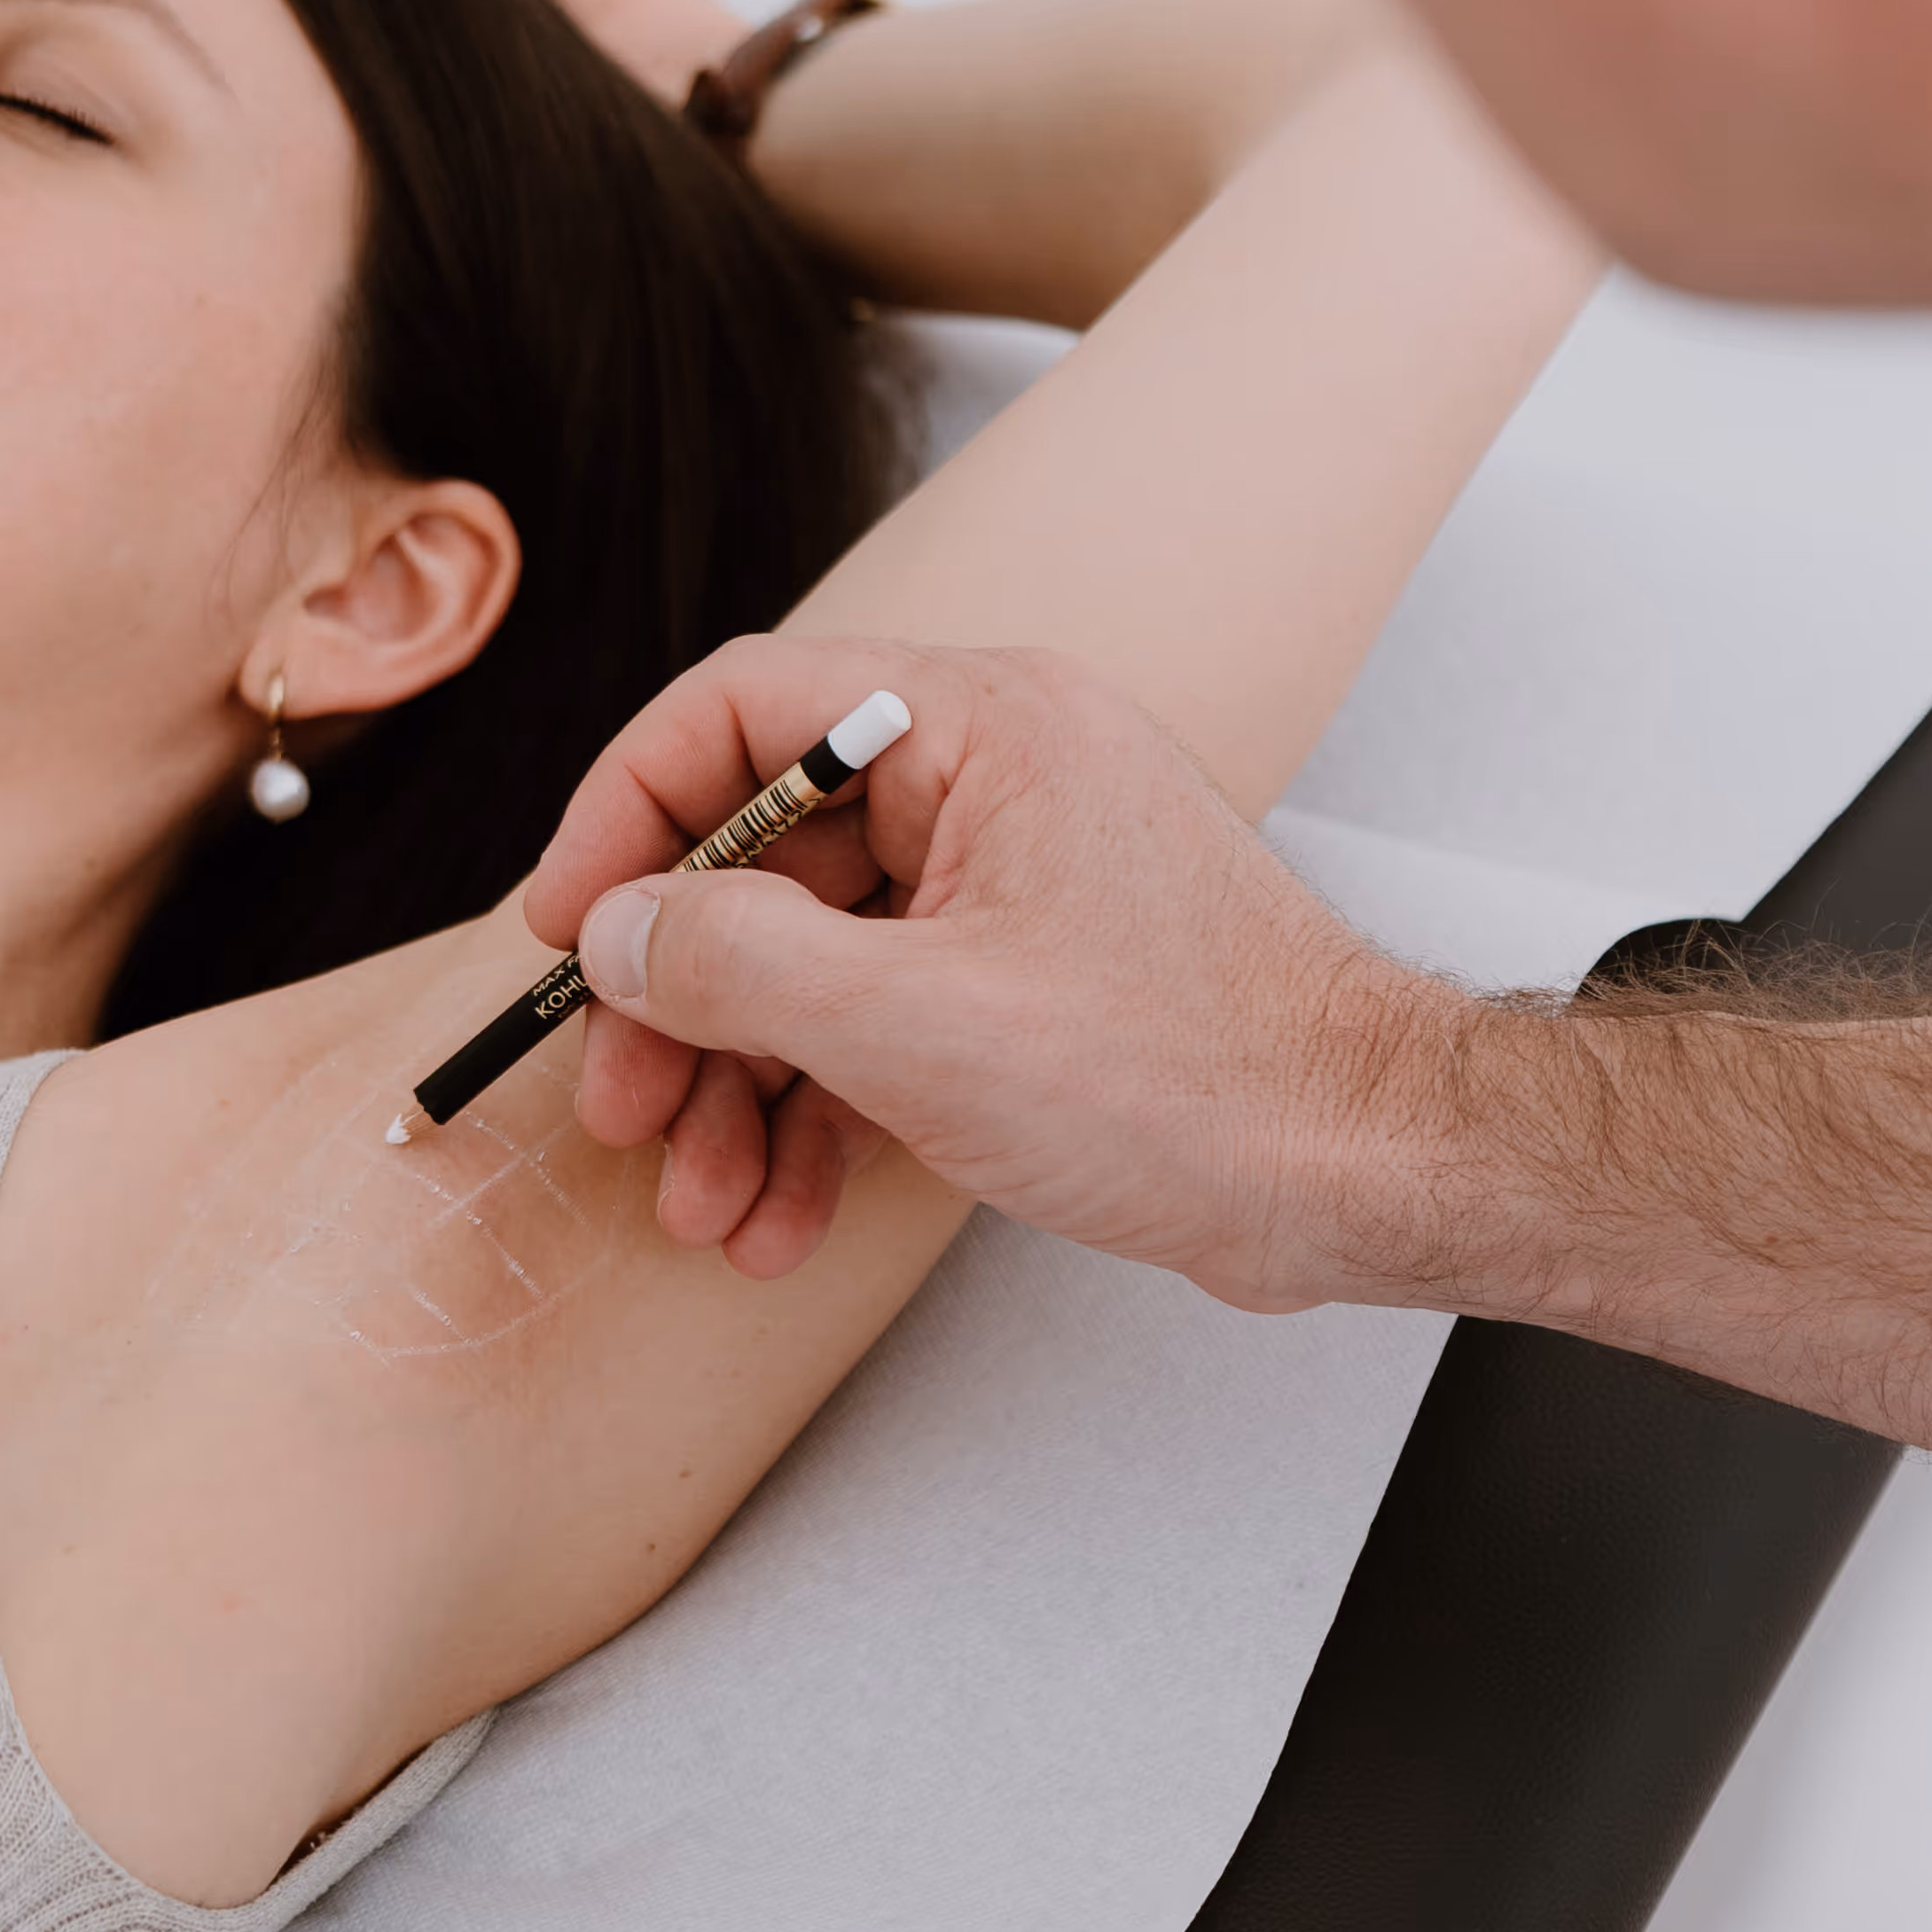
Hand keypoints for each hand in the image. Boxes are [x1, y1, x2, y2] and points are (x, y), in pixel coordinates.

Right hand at [513, 634, 1447, 1298]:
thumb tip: (614, 932)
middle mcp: (997, 783)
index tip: (564, 931)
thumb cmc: (1196, 1075)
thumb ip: (737, 963)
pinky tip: (777, 1219)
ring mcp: (1016, 890)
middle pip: (766, 860)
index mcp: (981, 727)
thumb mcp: (918, 1023)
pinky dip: (821, 1120)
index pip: (745, 712)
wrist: (1366, 1173)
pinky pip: (882, 1028)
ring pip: (816, 965)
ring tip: (700, 1207)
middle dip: (681, 1003)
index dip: (626, 815)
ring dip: (740, 1091)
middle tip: (619, 1112)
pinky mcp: (1033, 989)